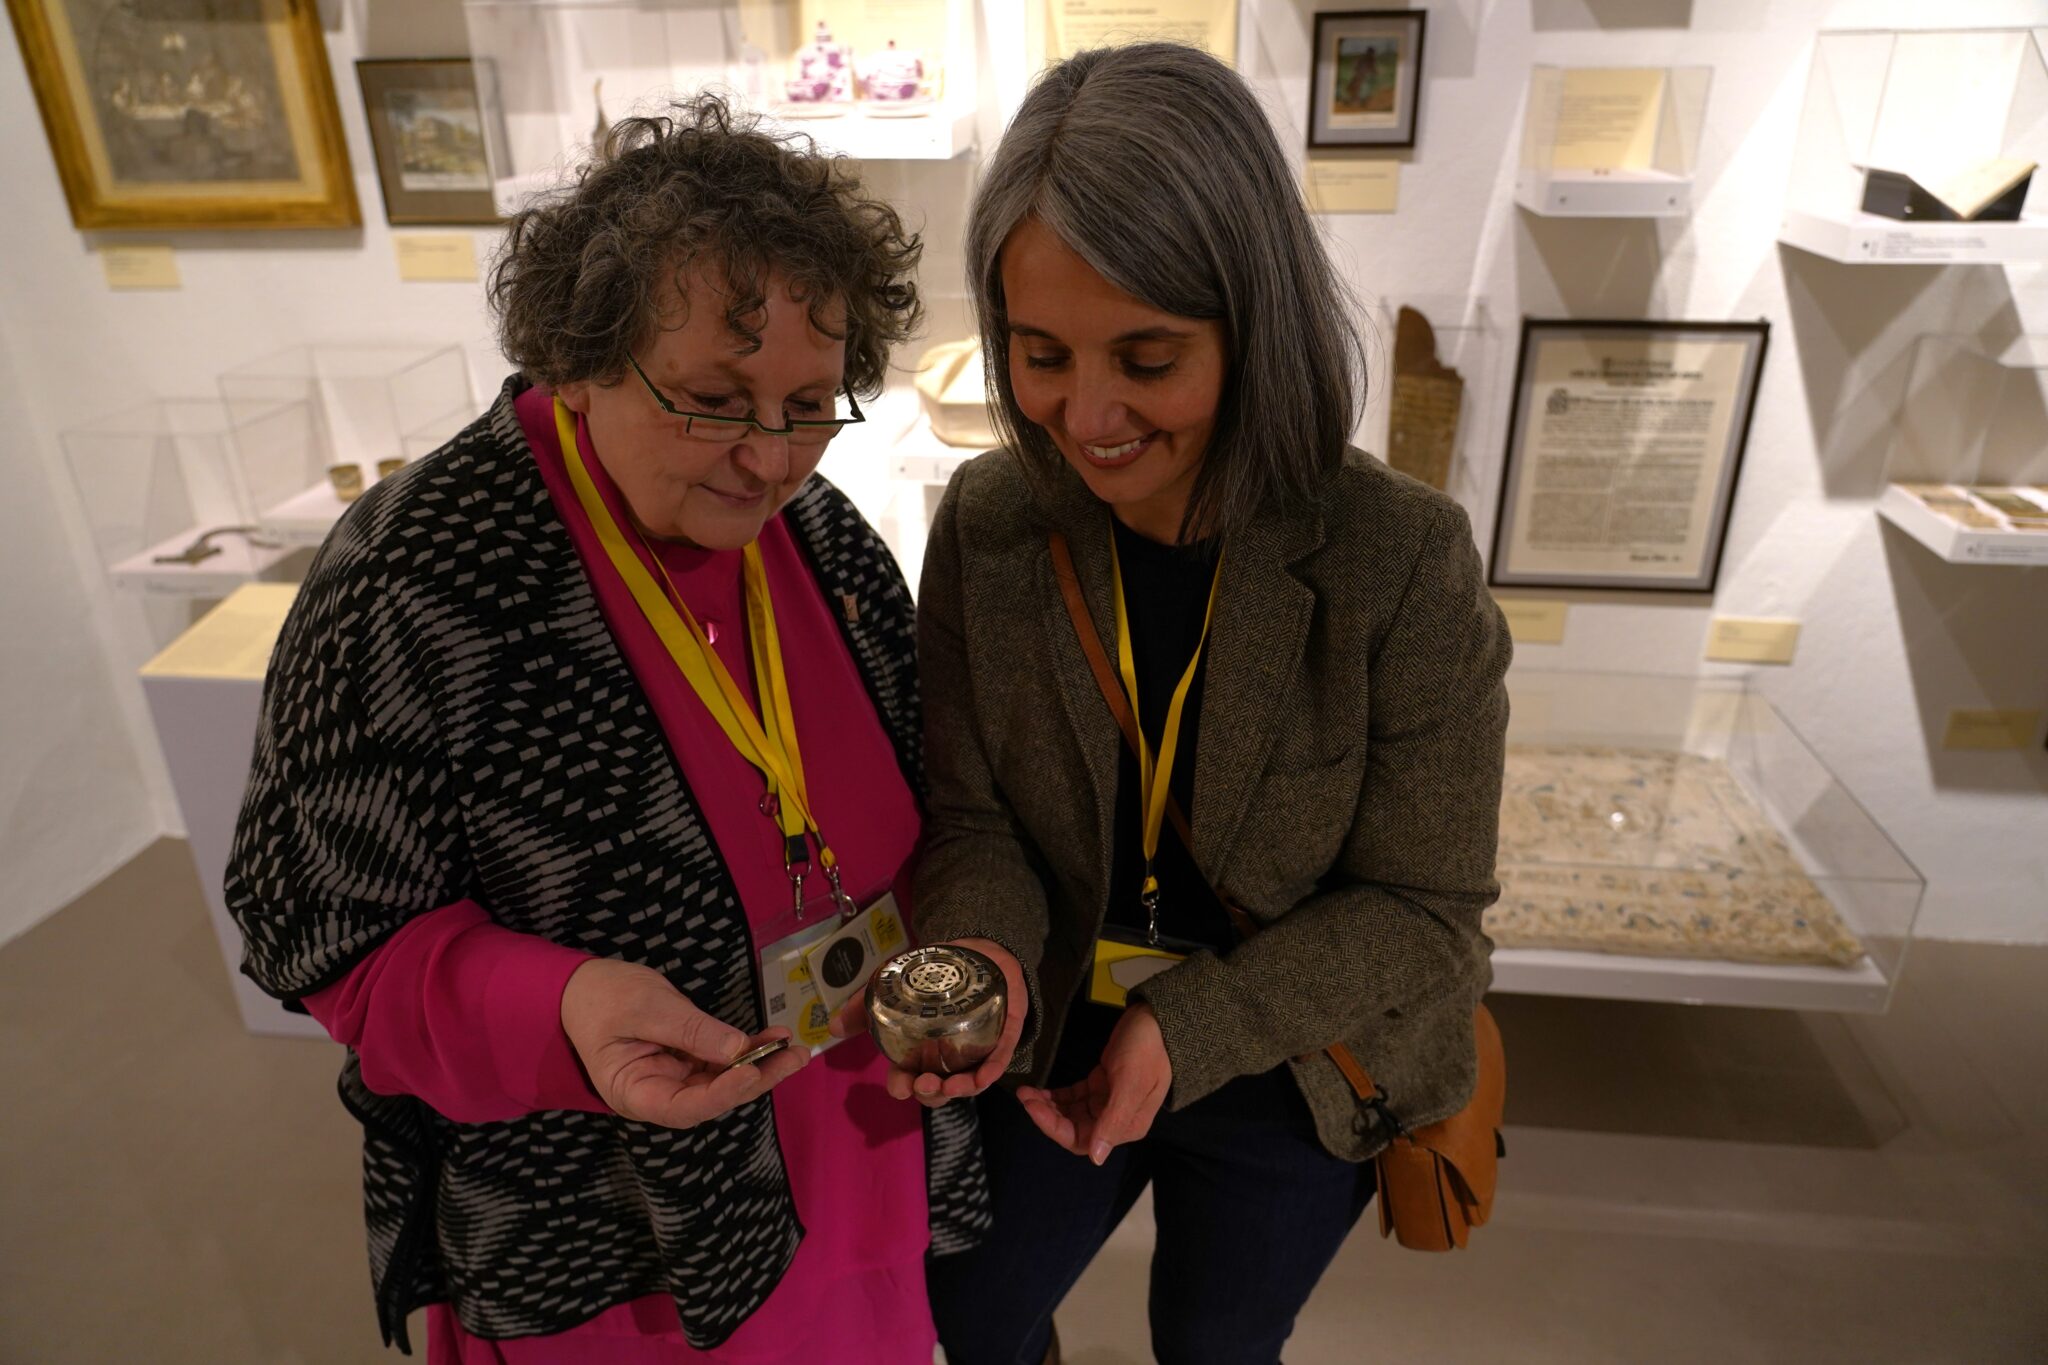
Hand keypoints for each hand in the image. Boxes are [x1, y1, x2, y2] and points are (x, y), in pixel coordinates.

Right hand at [561, 957, 805, 1127]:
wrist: (585, 987)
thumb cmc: (603, 998)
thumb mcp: (645, 1007)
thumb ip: (689, 1030)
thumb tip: (738, 1049)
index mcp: (634, 1094)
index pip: (683, 1108)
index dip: (721, 1094)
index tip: (751, 1071)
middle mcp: (659, 1095)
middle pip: (713, 1098)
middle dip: (755, 1079)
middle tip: (794, 1059)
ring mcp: (675, 1079)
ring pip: (724, 1081)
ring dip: (760, 1065)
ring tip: (793, 1048)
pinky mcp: (687, 1061)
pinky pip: (722, 1060)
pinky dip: (747, 1049)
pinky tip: (773, 1037)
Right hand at [828, 936, 1029, 1108]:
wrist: (974, 950)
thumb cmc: (933, 976)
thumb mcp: (894, 988)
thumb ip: (864, 1006)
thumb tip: (833, 1027)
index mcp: (918, 1051)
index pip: (907, 1077)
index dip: (902, 1087)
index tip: (898, 1088)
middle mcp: (946, 1057)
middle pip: (936, 1089)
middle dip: (929, 1094)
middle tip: (923, 1085)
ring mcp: (974, 1051)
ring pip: (967, 1082)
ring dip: (958, 1090)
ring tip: (950, 1086)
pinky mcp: (1001, 1039)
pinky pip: (997, 1062)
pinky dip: (989, 1072)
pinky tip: (982, 1077)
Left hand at [1016, 1002, 1170, 1164]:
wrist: (1156, 1019)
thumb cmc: (1145, 1051)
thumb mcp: (1130, 1084)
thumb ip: (1113, 1121)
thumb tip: (1096, 1159)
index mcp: (1126, 1126)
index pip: (1082, 1140)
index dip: (1054, 1128)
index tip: (1032, 1107)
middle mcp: (1115, 1119)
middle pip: (1073, 1129)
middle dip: (1047, 1115)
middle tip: (1025, 1095)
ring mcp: (1107, 1102)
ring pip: (1071, 1113)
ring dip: (1048, 1106)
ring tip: (1027, 1091)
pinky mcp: (1101, 1085)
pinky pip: (1074, 1098)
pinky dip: (1057, 1095)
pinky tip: (1041, 1089)